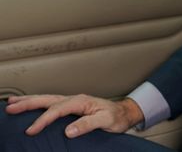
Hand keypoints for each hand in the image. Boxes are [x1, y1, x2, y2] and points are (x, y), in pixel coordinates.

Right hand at [5, 94, 143, 137]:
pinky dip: (37, 103)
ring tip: (13, 103)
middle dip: (28, 103)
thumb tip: (69, 131)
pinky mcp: (71, 106)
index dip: (43, 120)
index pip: (57, 110)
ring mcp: (72, 101)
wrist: (124, 113)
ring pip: (47, 99)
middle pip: (47, 99)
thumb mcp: (106, 121)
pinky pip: (50, 103)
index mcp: (81, 101)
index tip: (31, 130)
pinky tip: (30, 106)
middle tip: (11, 108)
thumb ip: (88, 124)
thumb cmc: (116, 117)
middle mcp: (75, 99)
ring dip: (30, 101)